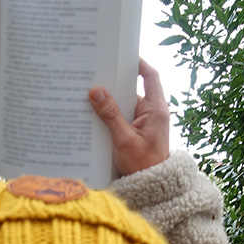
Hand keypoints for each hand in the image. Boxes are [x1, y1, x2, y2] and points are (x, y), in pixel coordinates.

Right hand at [89, 58, 169, 175]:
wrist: (152, 189)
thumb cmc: (143, 165)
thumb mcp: (124, 140)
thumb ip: (110, 115)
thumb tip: (96, 91)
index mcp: (156, 109)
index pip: (150, 76)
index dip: (138, 63)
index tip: (121, 54)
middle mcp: (151, 112)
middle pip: (132, 88)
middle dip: (114, 82)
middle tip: (95, 73)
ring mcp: (143, 122)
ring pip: (124, 104)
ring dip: (109, 100)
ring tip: (88, 92)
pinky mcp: (135, 131)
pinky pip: (121, 117)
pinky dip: (108, 114)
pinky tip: (93, 114)